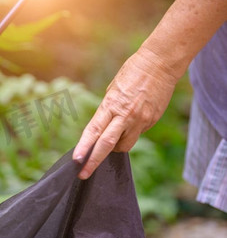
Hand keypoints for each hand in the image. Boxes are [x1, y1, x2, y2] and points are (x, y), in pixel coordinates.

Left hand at [73, 47, 178, 178]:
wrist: (160, 63)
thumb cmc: (132, 72)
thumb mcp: (113, 89)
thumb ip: (108, 110)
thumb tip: (105, 127)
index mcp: (111, 105)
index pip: (94, 131)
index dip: (84, 147)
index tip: (76, 160)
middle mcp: (126, 116)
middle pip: (107, 145)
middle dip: (94, 161)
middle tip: (83, 174)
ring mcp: (140, 121)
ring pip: (124, 145)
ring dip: (115, 148)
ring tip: (113, 137)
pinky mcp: (151, 121)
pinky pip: (137, 134)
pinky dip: (130, 133)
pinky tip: (132, 119)